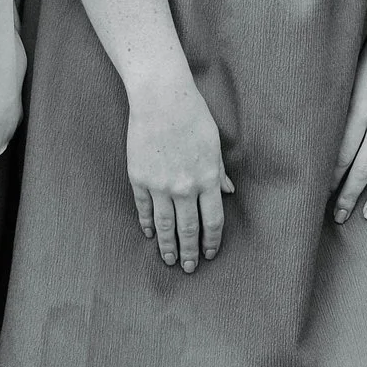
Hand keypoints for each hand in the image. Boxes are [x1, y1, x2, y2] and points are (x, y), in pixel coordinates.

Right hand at [124, 77, 234, 270]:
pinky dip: (146, 224)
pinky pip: (144, 208)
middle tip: (189, 268)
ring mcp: (160, 185)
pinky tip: (149, 234)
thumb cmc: (193, 116)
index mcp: (207, 178)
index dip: (211, 241)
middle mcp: (185, 187)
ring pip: (164, 225)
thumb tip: (227, 192)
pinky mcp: (139, 178)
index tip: (210, 253)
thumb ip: (219, 172)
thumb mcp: (214, 144)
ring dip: (168, 246)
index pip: (212, 221)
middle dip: (190, 251)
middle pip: (189, 229)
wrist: (161, 99)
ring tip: (170, 260)